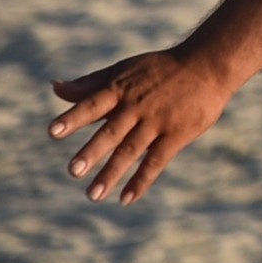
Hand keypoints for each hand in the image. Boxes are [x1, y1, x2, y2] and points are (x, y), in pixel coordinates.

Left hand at [48, 48, 233, 203]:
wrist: (208, 64)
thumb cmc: (159, 70)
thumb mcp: (123, 72)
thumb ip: (89, 85)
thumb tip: (55, 88)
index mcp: (121, 89)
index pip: (93, 104)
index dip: (74, 117)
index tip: (53, 132)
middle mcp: (137, 106)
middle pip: (112, 131)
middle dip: (92, 151)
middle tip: (73, 170)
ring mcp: (158, 121)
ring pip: (131, 150)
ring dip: (112, 173)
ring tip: (93, 195)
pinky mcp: (177, 134)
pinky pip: (157, 160)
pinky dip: (142, 180)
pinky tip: (126, 198)